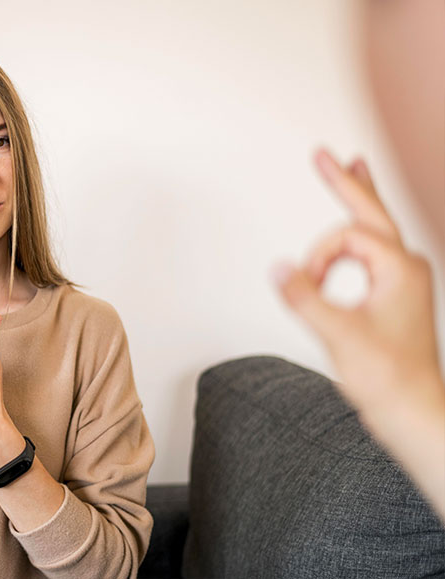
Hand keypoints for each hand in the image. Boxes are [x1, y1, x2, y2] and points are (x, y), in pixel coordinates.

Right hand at [273, 150, 442, 412]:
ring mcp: (401, 281)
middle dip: (347, 182)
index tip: (305, 286)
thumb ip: (306, 298)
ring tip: (347, 171)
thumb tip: (279, 267)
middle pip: (372, 212)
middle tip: (324, 154)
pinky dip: (353, 239)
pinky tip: (347, 236)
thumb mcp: (340, 336)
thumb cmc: (389, 379)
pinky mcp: (392, 296)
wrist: (414, 412)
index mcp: (400, 269)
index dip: (318, 257)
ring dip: (357, 201)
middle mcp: (406, 268)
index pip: (347, 238)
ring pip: (375, 229)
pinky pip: (372, 253)